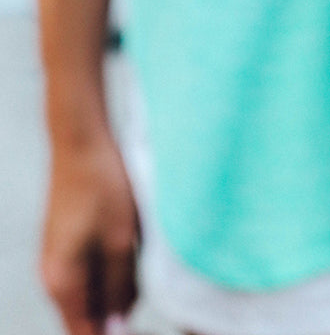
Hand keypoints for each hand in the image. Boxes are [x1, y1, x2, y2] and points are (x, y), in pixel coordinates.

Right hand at [41, 135, 138, 334]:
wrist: (82, 141)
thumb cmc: (102, 186)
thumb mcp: (120, 241)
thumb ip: (118, 288)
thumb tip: (116, 329)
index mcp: (62, 283)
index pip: (85, 334)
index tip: (143, 327)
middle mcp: (53, 277)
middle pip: (87, 316)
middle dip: (118, 311)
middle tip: (148, 289)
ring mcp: (58, 259)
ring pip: (91, 292)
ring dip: (117, 288)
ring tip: (142, 262)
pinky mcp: (68, 243)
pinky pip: (91, 271)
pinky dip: (112, 269)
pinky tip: (133, 249)